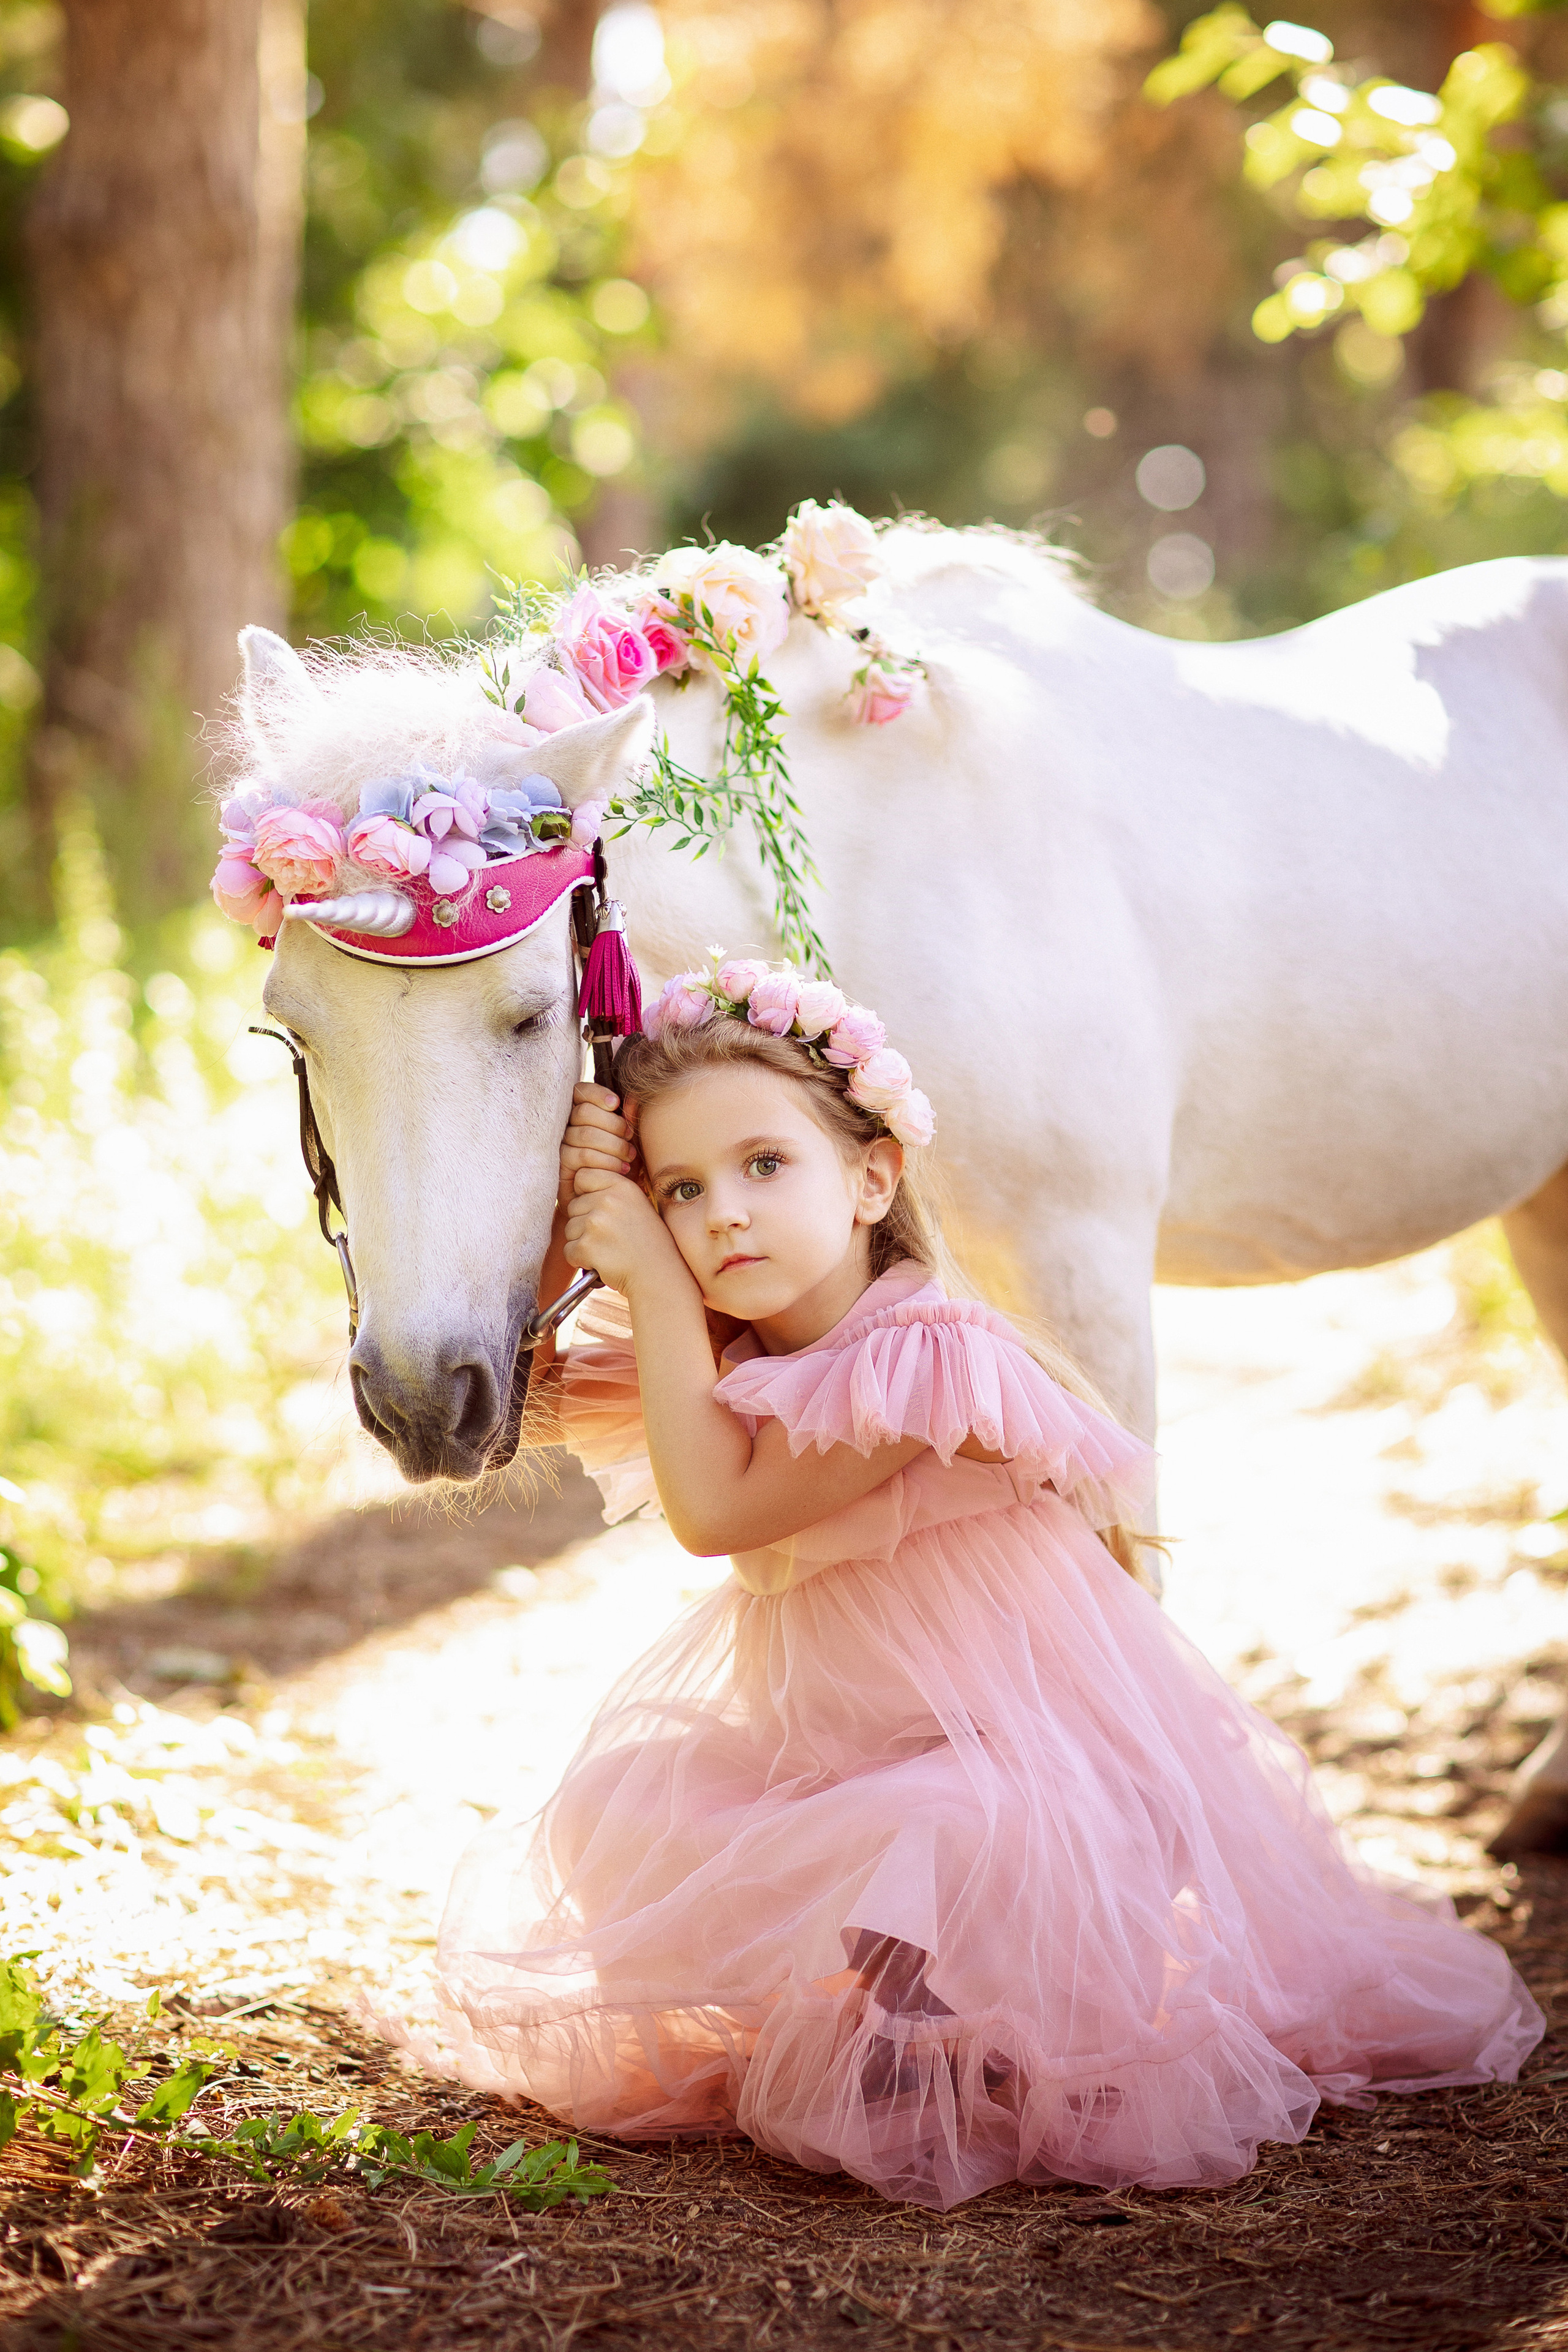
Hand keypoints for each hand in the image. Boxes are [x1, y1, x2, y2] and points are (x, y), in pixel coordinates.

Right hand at [558, 1081, 633, 1208]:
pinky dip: (606, 1161)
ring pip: (585, 1134)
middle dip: (613, 1124)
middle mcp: (565, 1128)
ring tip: (630, 1158)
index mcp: (580, 1115)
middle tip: (630, 1137)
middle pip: (583, 1112)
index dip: (597, 1094)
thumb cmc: (620, 1167)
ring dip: (613, 1145)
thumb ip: (628, 1120)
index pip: (580, 1092)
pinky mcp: (560, 1167)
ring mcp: (560, 1147)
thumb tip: (632, 1099)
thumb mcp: (629, 1142)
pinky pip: (582, 1155)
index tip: (616, 1104)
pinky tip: (621, 1170)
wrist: (608, 1201)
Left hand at [563, 1165, 678, 1294]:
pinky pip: (569, 1251)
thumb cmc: (647, 1243)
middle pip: (573, 1206)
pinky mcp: (587, 1246)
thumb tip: (578, 1184)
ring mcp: (596, 1222)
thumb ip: (610, 1191)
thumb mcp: (636, 1205)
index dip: (585, 1194)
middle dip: (584, 1223)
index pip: (583, 1176)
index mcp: (621, 1186)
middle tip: (609, 1237)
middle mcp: (608, 1200)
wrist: (657, 1274)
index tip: (600, 1210)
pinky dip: (580, 1260)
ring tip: (608, 1250)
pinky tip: (602, 1262)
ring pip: (569, 1229)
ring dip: (582, 1243)